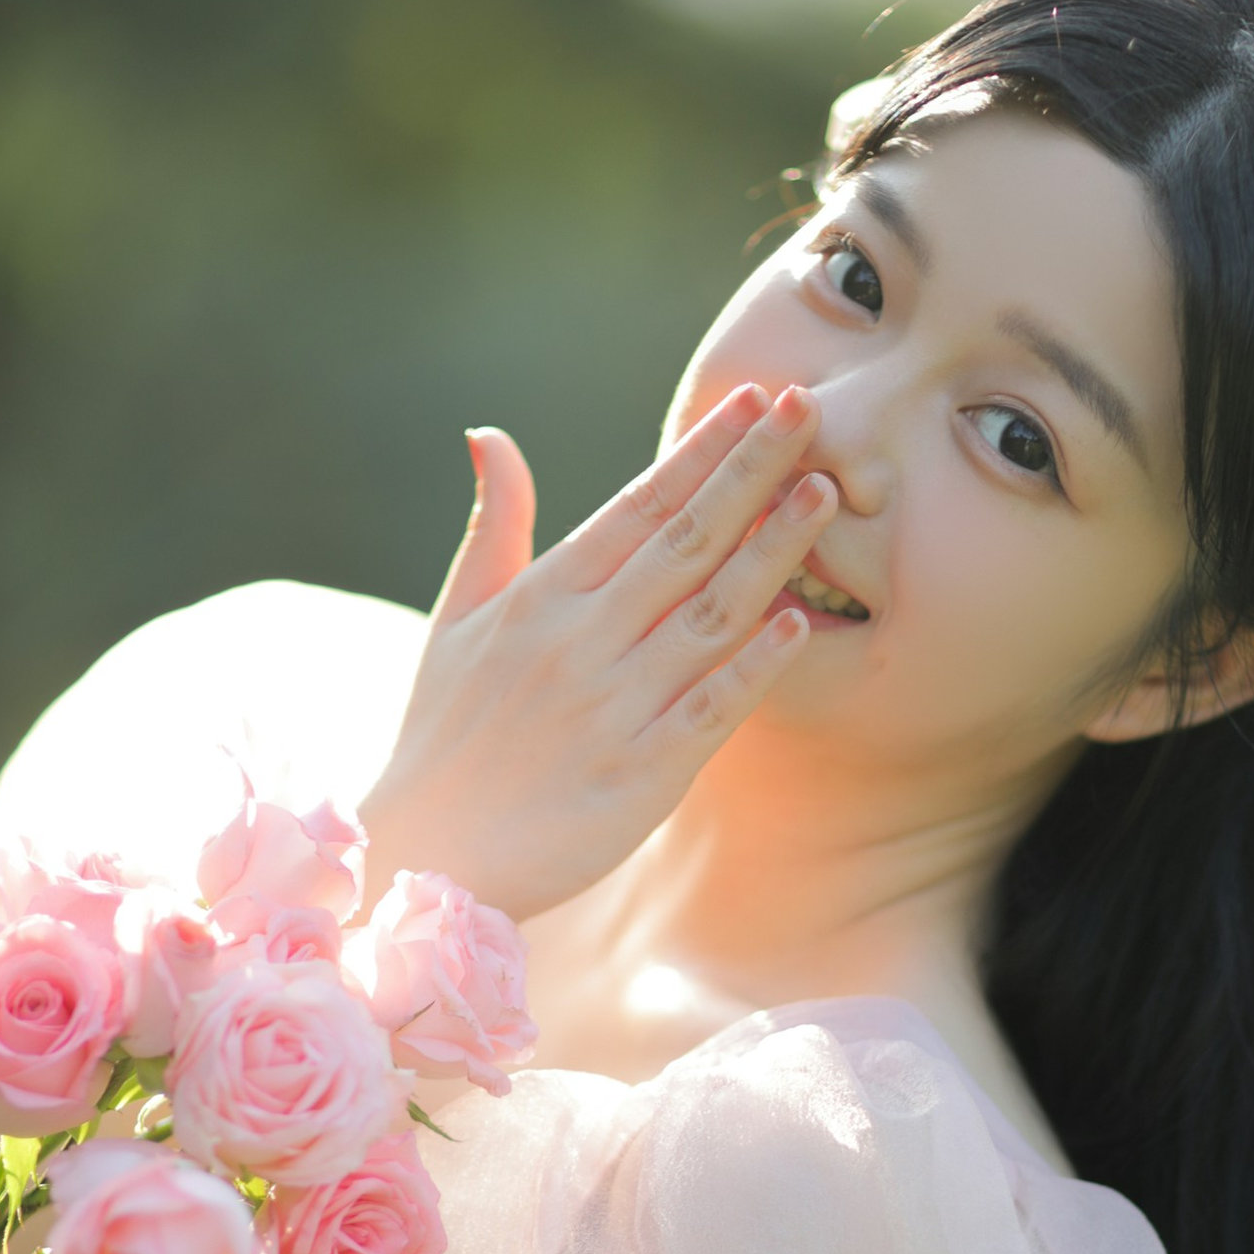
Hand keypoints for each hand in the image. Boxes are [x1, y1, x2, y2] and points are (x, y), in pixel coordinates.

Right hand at [357, 383, 836, 920]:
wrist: (430, 853)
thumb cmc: (446, 734)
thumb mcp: (457, 619)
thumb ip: (493, 526)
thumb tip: (491, 435)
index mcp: (542, 597)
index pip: (637, 506)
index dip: (701, 450)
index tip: (752, 399)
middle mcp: (581, 641)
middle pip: (684, 542)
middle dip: (749, 471)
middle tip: (805, 408)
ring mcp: (614, 708)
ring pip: (708, 615)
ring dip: (769, 551)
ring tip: (822, 492)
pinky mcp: (640, 776)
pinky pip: (706, 710)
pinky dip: (751, 667)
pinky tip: (795, 623)